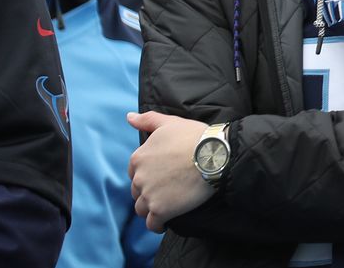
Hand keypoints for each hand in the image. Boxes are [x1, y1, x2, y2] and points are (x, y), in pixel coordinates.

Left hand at [127, 111, 211, 232]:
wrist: (214, 155)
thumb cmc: (194, 137)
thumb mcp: (170, 123)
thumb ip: (147, 120)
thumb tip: (129, 118)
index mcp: (138, 157)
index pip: (134, 172)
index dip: (147, 174)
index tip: (160, 175)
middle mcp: (139, 177)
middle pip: (137, 191)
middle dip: (148, 191)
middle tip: (166, 190)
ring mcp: (149, 195)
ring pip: (142, 208)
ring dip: (151, 208)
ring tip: (166, 205)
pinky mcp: (161, 210)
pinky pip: (152, 224)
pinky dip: (157, 224)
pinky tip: (165, 222)